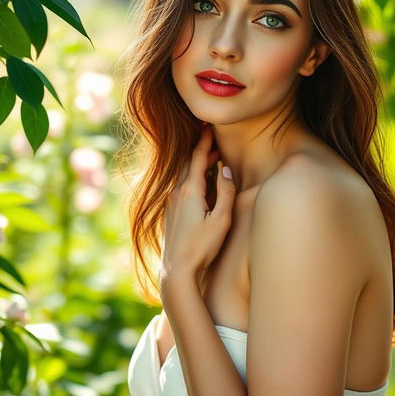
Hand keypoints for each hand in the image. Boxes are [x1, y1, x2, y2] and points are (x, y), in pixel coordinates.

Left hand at [159, 124, 236, 288]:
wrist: (177, 271)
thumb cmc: (202, 247)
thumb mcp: (221, 220)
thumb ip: (225, 192)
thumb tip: (225, 169)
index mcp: (190, 191)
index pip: (197, 156)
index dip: (205, 139)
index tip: (210, 125)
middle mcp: (176, 193)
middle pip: (189, 163)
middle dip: (202, 150)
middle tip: (217, 141)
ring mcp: (170, 203)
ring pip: (184, 175)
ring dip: (197, 165)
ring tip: (213, 161)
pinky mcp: (169, 213)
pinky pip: (181, 187)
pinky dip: (192, 179)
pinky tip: (202, 185)